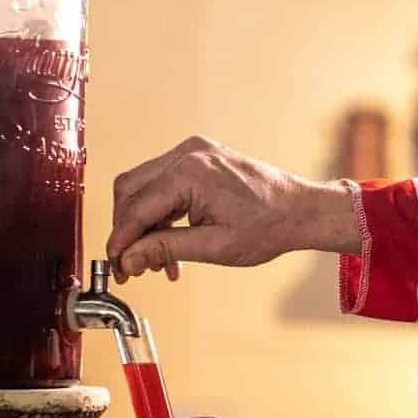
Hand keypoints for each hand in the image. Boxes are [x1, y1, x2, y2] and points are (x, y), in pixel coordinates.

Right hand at [106, 136, 359, 282]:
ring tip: (156, 261)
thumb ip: (165, 249)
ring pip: (143, 186)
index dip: (121, 241)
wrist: (301, 209)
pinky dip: (160, 212)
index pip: (136, 208)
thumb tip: (129, 259)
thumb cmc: (269, 226)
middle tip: (131, 265)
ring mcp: (193, 152)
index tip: (116, 265)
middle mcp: (187, 153)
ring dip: (143, 224)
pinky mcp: (199, 158)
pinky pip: (163, 183)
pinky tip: (170, 243)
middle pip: (130, 190)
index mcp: (189, 173)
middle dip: (126, 230)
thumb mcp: (214, 246)